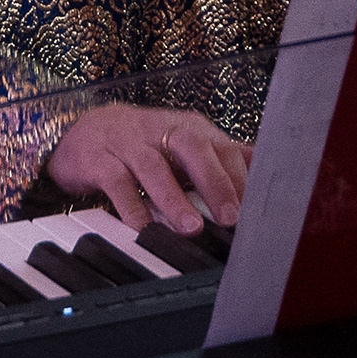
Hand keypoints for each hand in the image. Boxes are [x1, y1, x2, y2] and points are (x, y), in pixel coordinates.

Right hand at [42, 101, 249, 233]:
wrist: (87, 131)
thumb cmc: (146, 143)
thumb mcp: (187, 146)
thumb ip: (224, 159)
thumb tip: (268, 171)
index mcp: (189, 129)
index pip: (222, 147)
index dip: (240, 177)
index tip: (255, 210)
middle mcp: (161, 130)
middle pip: (192, 147)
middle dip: (214, 182)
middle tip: (229, 218)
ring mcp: (128, 143)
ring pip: (154, 166)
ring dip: (174, 198)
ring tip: (191, 229)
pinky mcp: (98, 159)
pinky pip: (116, 181)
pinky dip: (131, 206)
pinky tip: (142, 228)